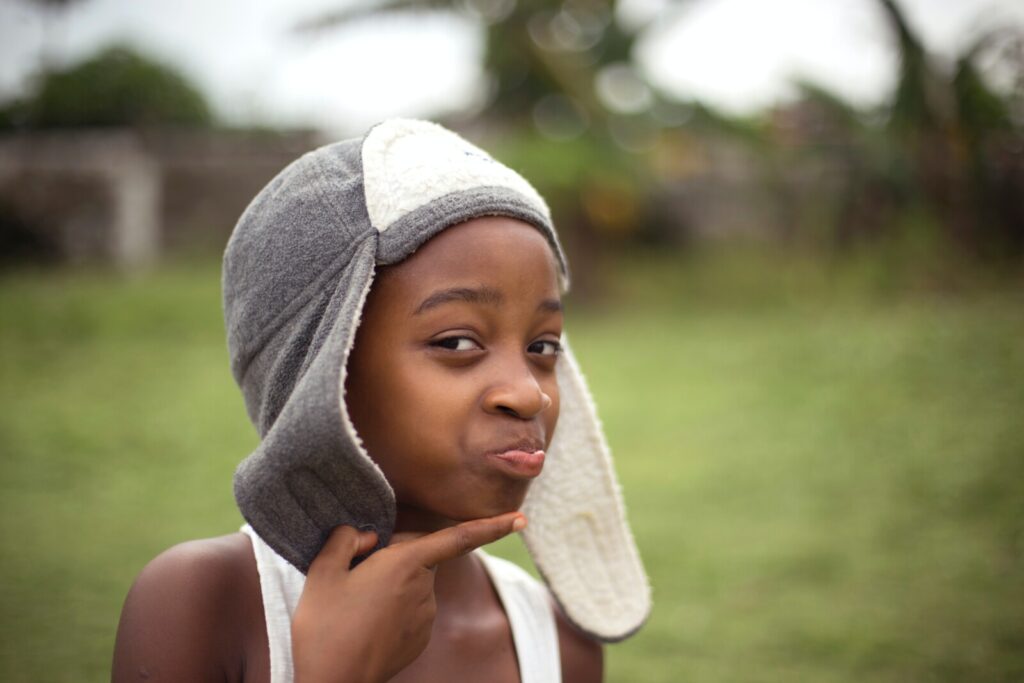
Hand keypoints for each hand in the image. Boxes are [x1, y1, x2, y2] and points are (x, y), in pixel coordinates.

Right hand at [291, 512, 526, 682]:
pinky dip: (393, 608)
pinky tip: (365, 623)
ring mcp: (425, 617)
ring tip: (354, 606)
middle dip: (396, 556)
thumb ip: (347, 538)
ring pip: (414, 584)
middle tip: (354, 575)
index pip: (460, 537)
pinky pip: (411, 609)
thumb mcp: (322, 570)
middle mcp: (424, 589)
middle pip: (420, 556)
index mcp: (405, 563)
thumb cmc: (323, 626)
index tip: (522, 519)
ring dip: (392, 584)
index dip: (493, 526)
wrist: (329, 682)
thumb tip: (367, 536)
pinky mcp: (420, 638)